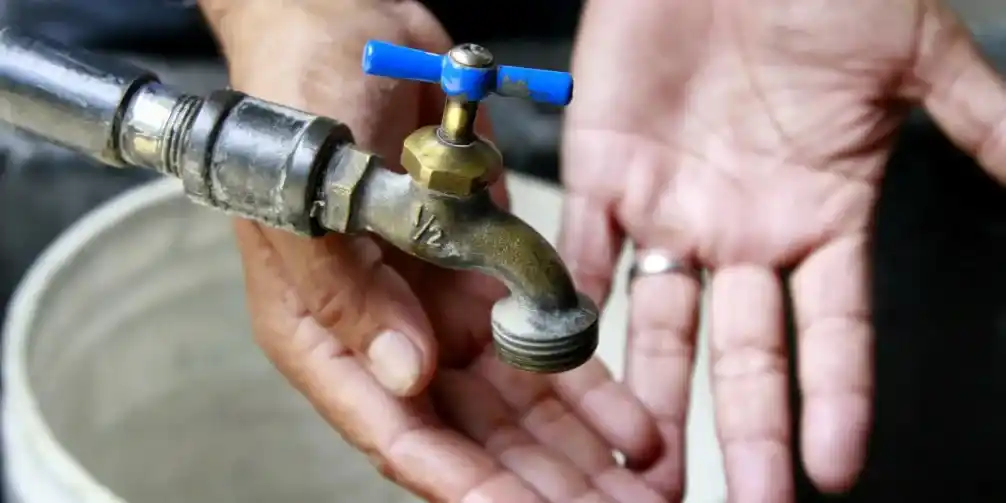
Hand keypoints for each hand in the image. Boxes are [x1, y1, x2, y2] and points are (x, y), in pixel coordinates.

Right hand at [203, 1, 665, 500]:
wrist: (342, 28)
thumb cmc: (296, 107)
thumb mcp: (308, 199)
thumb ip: (349, 296)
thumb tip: (408, 378)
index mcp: (328, 333)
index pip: (398, 432)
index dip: (464, 483)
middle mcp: (389, 335)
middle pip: (470, 437)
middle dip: (538, 486)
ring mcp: (442, 309)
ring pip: (518, 406)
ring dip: (577, 453)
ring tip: (641, 492)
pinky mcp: (487, 275)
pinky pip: (545, 344)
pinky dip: (590, 387)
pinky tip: (636, 427)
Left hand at [561, 0, 1005, 500]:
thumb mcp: (913, 56)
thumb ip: (979, 123)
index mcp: (819, 213)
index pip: (835, 330)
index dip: (837, 399)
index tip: (835, 469)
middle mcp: (742, 229)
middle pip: (745, 353)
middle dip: (743, 430)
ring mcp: (670, 208)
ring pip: (659, 324)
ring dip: (650, 395)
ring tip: (643, 466)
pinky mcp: (603, 172)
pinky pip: (583, 253)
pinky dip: (571, 306)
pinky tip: (569, 367)